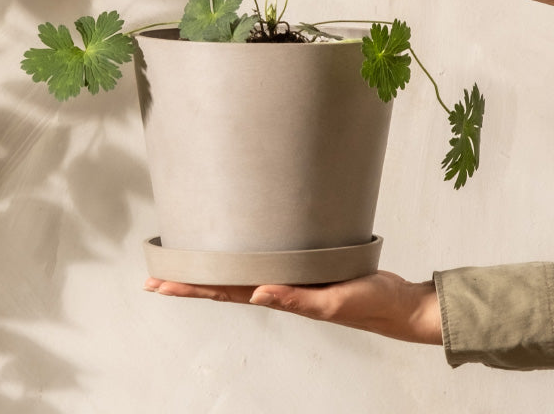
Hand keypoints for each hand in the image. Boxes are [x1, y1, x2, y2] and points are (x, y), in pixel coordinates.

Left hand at [144, 271, 442, 344]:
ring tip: (188, 261)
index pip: (223, 291)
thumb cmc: (368, 303)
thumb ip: (297, 299)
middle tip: (155, 274)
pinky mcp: (306, 264)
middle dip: (189, 279)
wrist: (398, 303)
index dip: (190, 287)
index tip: (158, 283)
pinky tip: (242, 248)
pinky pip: (267, 259)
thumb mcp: (332, 300)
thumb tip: (257, 293)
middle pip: (223, 284)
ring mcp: (290, 277)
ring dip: (213, 269)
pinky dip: (246, 255)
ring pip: (241, 272)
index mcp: (279, 296)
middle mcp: (278, 286)